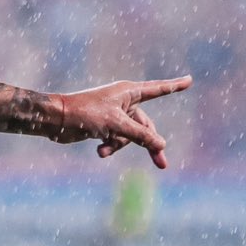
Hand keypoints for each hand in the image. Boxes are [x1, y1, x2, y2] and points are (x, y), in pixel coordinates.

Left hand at [51, 76, 192, 168]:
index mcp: (129, 92)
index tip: (190, 80)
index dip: (174, 86)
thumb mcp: (116, 125)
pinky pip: (116, 139)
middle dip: (149, 144)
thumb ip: (140, 135)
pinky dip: (109, 146)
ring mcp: (114, 115)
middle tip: (162, 165)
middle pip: (145, 125)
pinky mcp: (104, 126)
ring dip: (119, 145)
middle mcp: (123, 102)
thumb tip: (161, 144)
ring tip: (103, 149)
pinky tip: (98, 150)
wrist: (56, 120)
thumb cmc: (85, 114)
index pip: (158, 89)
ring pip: (130, 136)